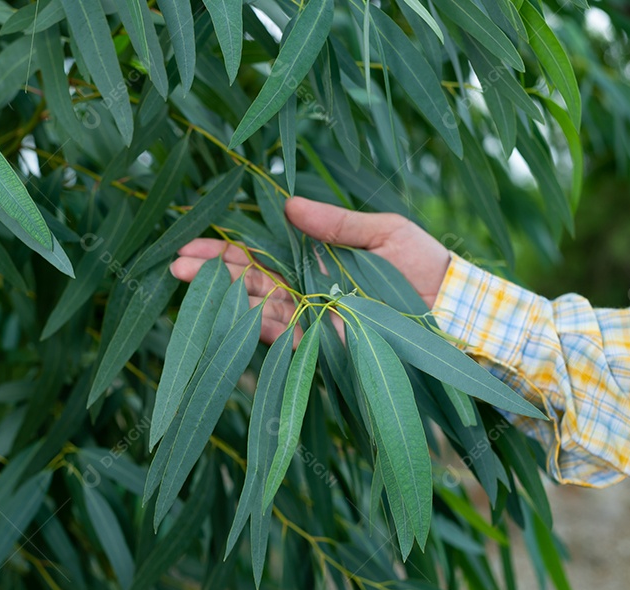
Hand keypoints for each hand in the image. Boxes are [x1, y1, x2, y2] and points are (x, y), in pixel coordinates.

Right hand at [169, 196, 451, 345]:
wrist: (454, 310)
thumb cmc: (423, 264)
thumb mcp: (381, 230)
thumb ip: (335, 222)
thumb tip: (288, 203)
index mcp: (315, 259)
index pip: (261, 254)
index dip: (227, 249)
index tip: (195, 242)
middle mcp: (306, 289)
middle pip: (248, 280)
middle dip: (211, 272)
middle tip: (175, 263)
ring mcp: (311, 318)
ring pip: (254, 306)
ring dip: (221, 295)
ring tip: (185, 279)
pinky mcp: (321, 345)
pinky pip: (280, 336)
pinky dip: (251, 324)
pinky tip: (223, 311)